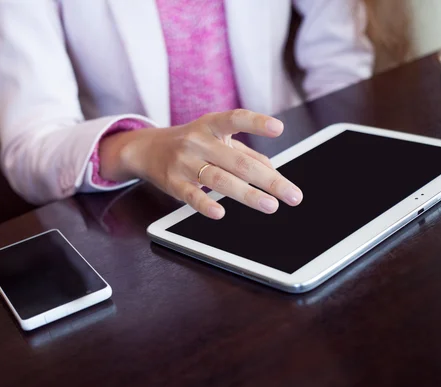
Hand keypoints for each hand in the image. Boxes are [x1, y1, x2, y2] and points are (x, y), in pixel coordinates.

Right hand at [99, 109, 302, 218]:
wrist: (148, 149)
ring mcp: (184, 161)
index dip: (256, 122)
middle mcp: (198, 141)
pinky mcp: (173, 182)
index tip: (278, 128)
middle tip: (292, 195)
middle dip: (268, 180)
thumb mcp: (217, 140)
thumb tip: (274, 171)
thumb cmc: (193, 144)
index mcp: (212, 126)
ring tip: (271, 206)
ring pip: (219, 179)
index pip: (235, 119)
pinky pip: (191, 195)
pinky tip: (221, 213)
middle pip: (238, 161)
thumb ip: (247, 153)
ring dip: (248, 194)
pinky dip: (205, 204)